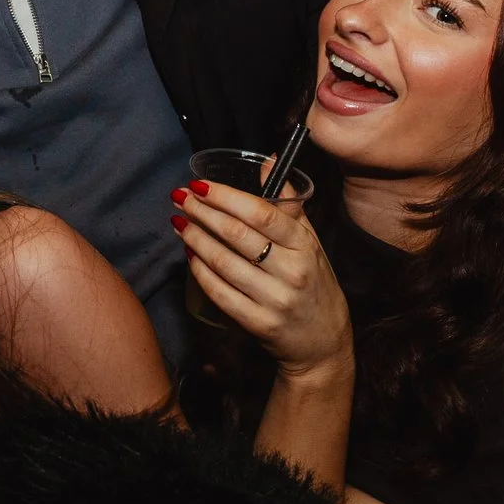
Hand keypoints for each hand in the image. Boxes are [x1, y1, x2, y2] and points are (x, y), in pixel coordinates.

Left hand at [172, 178, 349, 382]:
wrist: (323, 342)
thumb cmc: (314, 283)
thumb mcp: (310, 241)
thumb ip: (288, 202)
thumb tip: (268, 161)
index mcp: (305, 246)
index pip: (262, 213)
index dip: (226, 196)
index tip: (200, 184)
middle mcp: (291, 272)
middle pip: (238, 235)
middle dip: (202, 212)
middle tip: (180, 198)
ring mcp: (274, 300)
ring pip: (224, 263)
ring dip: (195, 239)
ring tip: (180, 223)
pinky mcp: (257, 323)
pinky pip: (220, 293)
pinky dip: (200, 271)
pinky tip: (189, 255)